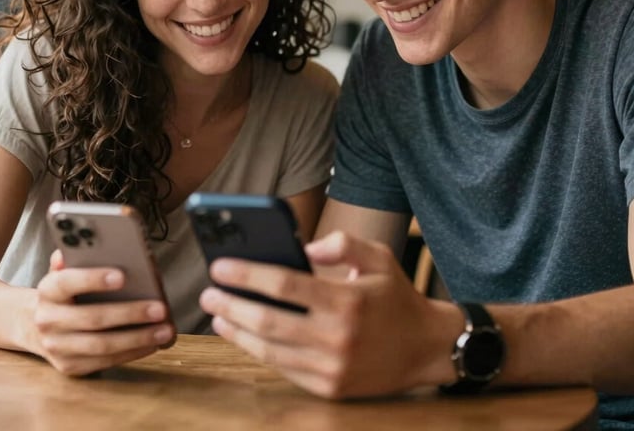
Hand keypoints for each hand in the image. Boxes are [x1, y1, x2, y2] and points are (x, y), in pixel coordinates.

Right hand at [31, 250, 175, 374]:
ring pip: (102, 345)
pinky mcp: (69, 366)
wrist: (37, 325)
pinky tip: (152, 342)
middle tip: (161, 308)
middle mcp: (48, 320)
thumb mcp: (67, 270)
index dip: (93, 278)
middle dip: (130, 313)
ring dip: (138, 338)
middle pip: (92, 318)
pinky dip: (131, 352)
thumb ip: (79, 257)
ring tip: (165, 329)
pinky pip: (104, 362)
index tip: (123, 275)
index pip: (68, 282)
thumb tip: (90, 243)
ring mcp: (57, 347)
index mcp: (48, 290)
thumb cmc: (67, 291)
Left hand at [199, 231, 457, 397]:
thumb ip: (342, 243)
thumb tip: (303, 247)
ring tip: (218, 312)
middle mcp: (336, 337)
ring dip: (236, 331)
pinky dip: (258, 351)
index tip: (220, 265)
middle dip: (231, 304)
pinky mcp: (329, 388)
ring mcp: (331, 368)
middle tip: (208, 291)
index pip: (284, 285)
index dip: (247, 274)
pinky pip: (283, 368)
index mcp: (347, 300)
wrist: (425, 349)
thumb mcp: (379, 257)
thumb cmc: (396, 296)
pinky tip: (243, 334)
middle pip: (268, 321)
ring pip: (269, 350)